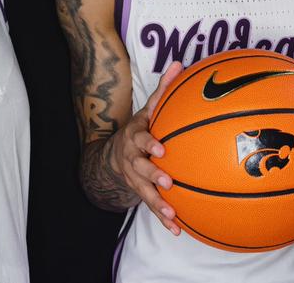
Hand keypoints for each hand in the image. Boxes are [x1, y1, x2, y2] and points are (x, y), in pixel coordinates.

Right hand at [107, 61, 184, 234]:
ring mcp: (135, 178)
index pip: (139, 139)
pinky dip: (164, 219)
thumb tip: (179, 63)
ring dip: (158, 204)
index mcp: (135, 137)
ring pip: (145, 192)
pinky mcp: (140, 193)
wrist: (114, 154)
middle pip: (140, 168)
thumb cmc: (142, 128)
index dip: (148, 144)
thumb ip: (164, 90)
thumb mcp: (149, 108)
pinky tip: (178, 230)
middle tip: (167, 182)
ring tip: (173, 215)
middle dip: (152, 176)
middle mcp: (132, 159)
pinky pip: (152, 207)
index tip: (160, 149)